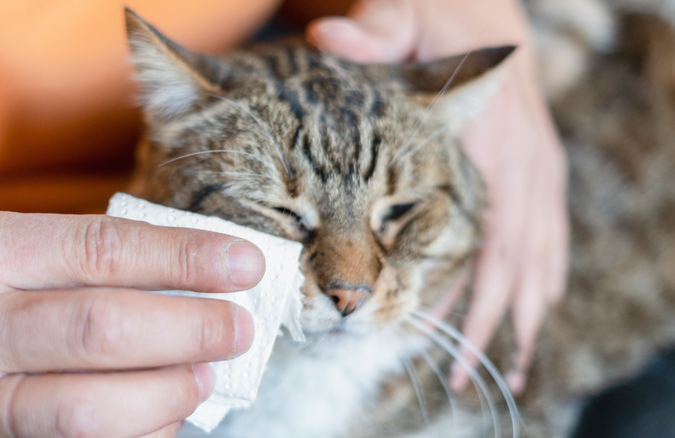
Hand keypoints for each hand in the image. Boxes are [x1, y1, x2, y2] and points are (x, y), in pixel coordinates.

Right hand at [0, 212, 262, 436]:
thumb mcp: (11, 261)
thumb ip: (91, 265)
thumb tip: (204, 280)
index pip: (101, 250)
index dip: (186, 258)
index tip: (245, 264)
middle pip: (102, 328)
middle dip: (191, 328)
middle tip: (239, 327)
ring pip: (90, 408)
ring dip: (169, 391)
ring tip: (205, 373)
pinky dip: (139, 434)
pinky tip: (163, 414)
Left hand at [307, 0, 568, 393]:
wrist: (486, 5)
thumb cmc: (441, 18)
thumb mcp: (410, 16)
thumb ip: (376, 33)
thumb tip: (328, 38)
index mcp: (493, 135)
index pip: (488, 223)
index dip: (468, 285)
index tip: (436, 331)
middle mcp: (523, 158)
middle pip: (514, 254)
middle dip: (491, 318)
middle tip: (461, 373)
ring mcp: (536, 167)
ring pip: (536, 253)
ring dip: (519, 313)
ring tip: (501, 368)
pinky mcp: (537, 171)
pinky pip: (548, 235)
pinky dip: (540, 280)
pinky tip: (530, 315)